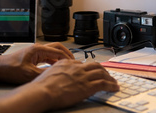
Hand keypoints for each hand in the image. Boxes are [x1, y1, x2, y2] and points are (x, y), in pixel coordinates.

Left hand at [0, 42, 73, 83]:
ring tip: (67, 65)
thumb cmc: (9, 68)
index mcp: (38, 49)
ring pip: (52, 52)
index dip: (68, 58)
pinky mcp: (33, 56)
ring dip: (60, 57)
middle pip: (57, 47)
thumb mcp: (28, 74)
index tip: (74, 63)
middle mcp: (37, 48)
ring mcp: (35, 52)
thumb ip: (43, 73)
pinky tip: (56, 68)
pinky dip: (54, 61)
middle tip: (74, 61)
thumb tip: (55, 75)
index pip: (58, 51)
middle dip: (67, 54)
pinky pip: (47, 56)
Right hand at [0, 59, 119, 112]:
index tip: (90, 72)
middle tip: (105, 74)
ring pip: (101, 73)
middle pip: (94, 65)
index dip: (88, 69)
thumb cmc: (41, 87)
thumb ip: (55, 73)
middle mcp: (76, 68)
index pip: (81, 64)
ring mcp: (82, 76)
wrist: (43, 92)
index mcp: (66, 63)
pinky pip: (104, 83)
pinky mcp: (87, 86)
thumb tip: (55, 78)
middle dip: (101, 69)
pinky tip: (114, 87)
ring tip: (113, 81)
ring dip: (109, 77)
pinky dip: (111, 85)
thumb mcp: (47, 74)